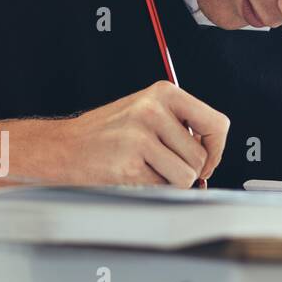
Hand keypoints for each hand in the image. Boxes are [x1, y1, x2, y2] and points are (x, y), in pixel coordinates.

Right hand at [61, 81, 229, 187]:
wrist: (64, 147)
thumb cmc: (105, 134)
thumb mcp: (146, 112)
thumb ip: (180, 126)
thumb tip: (212, 158)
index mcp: (163, 93)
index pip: (217, 124)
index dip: (216, 149)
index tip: (205, 160)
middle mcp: (153, 110)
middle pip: (201, 156)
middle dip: (189, 170)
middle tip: (165, 166)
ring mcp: (140, 136)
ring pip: (186, 176)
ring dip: (171, 181)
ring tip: (147, 169)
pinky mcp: (130, 163)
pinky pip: (163, 188)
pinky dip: (153, 189)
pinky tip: (133, 174)